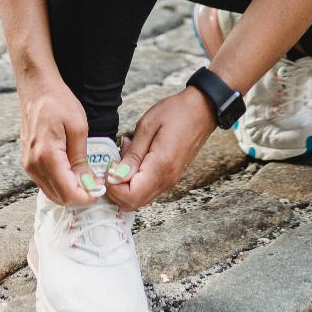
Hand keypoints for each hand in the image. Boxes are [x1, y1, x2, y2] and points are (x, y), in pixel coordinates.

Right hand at [17, 74, 101, 206]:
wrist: (37, 89)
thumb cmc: (58, 102)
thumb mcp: (78, 128)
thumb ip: (81, 160)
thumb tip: (89, 185)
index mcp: (47, 156)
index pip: (68, 193)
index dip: (86, 197)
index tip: (101, 189)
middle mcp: (34, 165)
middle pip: (59, 197)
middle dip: (80, 196)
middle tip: (97, 184)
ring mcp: (28, 165)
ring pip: (51, 192)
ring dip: (70, 191)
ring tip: (87, 178)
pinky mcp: (28, 162)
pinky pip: (46, 182)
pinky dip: (60, 184)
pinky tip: (74, 173)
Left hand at [103, 86, 217, 211]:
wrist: (203, 109)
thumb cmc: (176, 112)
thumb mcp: (147, 126)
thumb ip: (132, 155)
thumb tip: (116, 177)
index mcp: (161, 167)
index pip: (130, 196)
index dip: (113, 187)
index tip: (108, 166)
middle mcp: (167, 180)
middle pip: (133, 203)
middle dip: (115, 189)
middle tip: (111, 164)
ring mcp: (170, 180)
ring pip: (139, 198)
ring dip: (124, 184)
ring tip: (123, 156)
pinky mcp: (171, 176)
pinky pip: (147, 188)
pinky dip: (135, 180)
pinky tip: (134, 157)